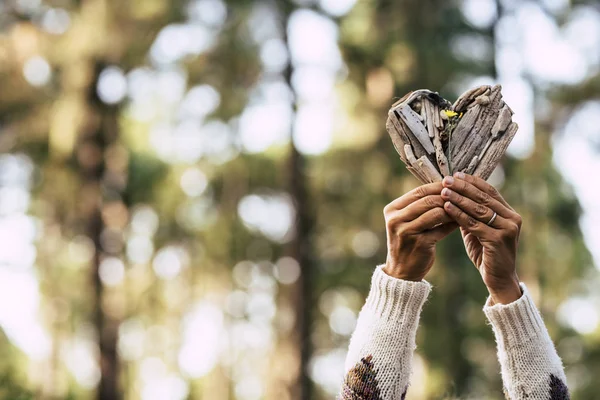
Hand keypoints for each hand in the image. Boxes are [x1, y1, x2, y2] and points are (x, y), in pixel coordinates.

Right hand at [383, 183, 456, 280]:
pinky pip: (441, 229)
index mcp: (392, 209)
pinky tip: (462, 222)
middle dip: (447, 196)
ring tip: (464, 207)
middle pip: (427, 200)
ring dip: (452, 209)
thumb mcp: (407, 221)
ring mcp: (406, 232)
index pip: (418, 191)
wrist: (401, 271)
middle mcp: (395, 219)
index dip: (437, 186)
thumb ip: (420, 206)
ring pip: (435, 213)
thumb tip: (446, 188)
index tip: (454, 184)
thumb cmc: (408, 242)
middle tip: (463, 195)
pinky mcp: (419, 244)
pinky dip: (453, 224)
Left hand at [441, 172, 521, 303]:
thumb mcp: (478, 230)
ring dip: (459, 199)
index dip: (473, 182)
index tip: (456, 174)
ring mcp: (508, 229)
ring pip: (479, 209)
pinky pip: (474, 224)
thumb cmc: (487, 254)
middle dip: (463, 187)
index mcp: (509, 213)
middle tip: (447, 179)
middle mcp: (512, 218)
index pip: (490, 191)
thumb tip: (454, 195)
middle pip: (484, 197)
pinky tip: (447, 208)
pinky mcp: (499, 240)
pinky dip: (459, 215)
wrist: (499, 280)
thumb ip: (471, 214)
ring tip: (443, 191)